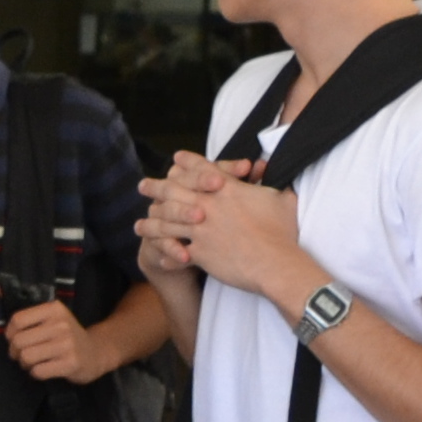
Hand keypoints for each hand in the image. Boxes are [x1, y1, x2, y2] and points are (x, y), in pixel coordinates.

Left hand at [3, 299, 96, 382]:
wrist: (96, 352)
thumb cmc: (67, 336)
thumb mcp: (53, 319)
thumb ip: (31, 319)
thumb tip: (6, 331)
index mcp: (54, 309)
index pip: (17, 320)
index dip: (10, 334)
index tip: (15, 340)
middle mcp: (61, 324)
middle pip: (19, 341)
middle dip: (15, 352)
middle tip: (22, 355)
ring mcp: (67, 344)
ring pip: (26, 357)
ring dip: (25, 364)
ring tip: (33, 363)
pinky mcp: (70, 363)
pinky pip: (38, 371)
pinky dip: (36, 373)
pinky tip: (44, 369)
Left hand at [139, 161, 309, 303]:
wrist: (276, 263)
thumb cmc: (283, 231)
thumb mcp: (282, 199)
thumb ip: (274, 184)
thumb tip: (278, 174)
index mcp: (227, 189)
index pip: (202, 169)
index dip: (187, 162)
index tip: (176, 159)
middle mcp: (208, 206)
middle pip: (174, 191)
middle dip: (155, 187)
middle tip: (142, 186)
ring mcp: (200, 229)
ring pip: (166, 222)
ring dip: (150, 224)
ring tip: (138, 226)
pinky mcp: (199, 252)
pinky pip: (176, 252)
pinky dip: (166, 255)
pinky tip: (159, 258)